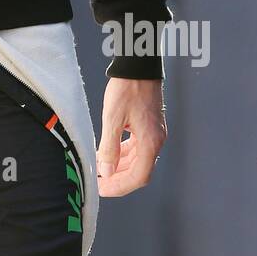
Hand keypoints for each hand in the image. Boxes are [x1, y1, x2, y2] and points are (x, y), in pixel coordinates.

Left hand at [96, 77, 166, 196]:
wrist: (138, 66)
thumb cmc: (127, 88)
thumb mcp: (113, 118)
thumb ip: (109, 147)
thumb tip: (106, 172)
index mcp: (151, 141)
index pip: (139, 176)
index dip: (120, 186)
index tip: (103, 189)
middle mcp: (156, 140)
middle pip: (140, 171)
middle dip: (119, 179)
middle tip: (100, 183)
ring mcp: (154, 133)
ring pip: (138, 160)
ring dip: (121, 167)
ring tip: (102, 170)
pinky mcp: (148, 126)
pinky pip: (137, 147)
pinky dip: (124, 153)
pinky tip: (110, 153)